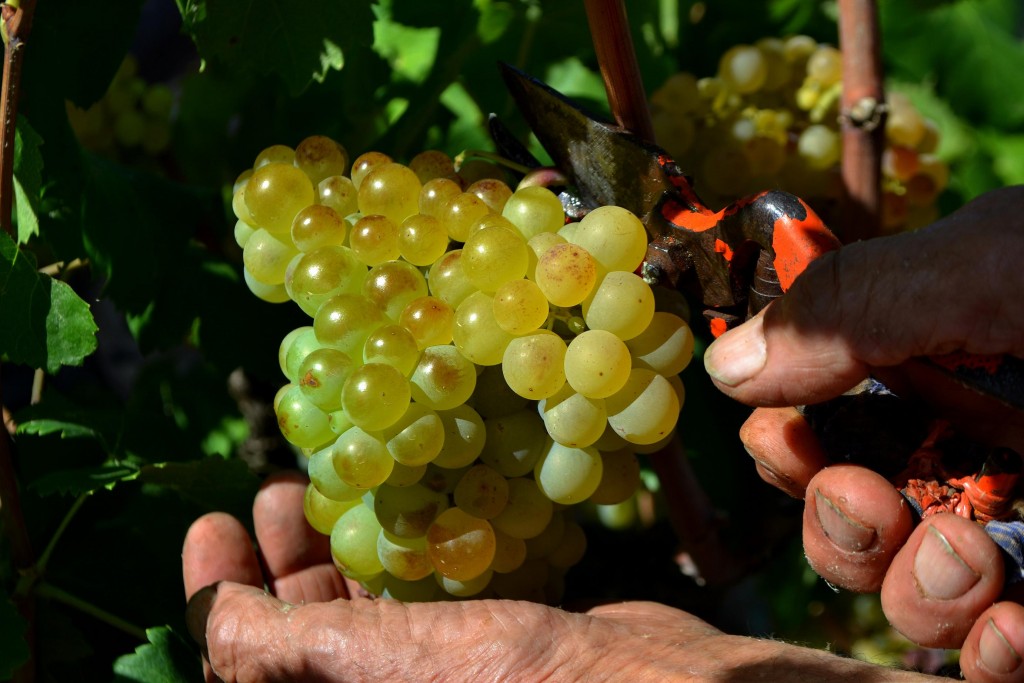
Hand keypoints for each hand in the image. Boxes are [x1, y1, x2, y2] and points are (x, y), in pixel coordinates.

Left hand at [182, 472, 932, 681]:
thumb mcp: (413, 669)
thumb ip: (300, 654)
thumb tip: (208, 631)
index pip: (262, 670)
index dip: (217, 601)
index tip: (207, 522)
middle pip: (317, 638)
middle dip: (286, 558)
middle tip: (273, 487)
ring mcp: (469, 675)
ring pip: (378, 610)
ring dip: (347, 539)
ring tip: (329, 475)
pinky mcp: (519, 645)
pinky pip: (443, 595)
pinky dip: (418, 541)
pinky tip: (417, 490)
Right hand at [705, 186, 1023, 681]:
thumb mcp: (1001, 265)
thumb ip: (852, 306)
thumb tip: (727, 366)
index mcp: (943, 362)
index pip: (823, 415)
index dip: (787, 439)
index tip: (793, 442)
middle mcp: (974, 447)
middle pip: (848, 517)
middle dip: (839, 526)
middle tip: (874, 506)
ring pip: (911, 595)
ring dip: (914, 591)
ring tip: (971, 561)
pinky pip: (995, 653)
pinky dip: (987, 655)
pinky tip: (1011, 635)